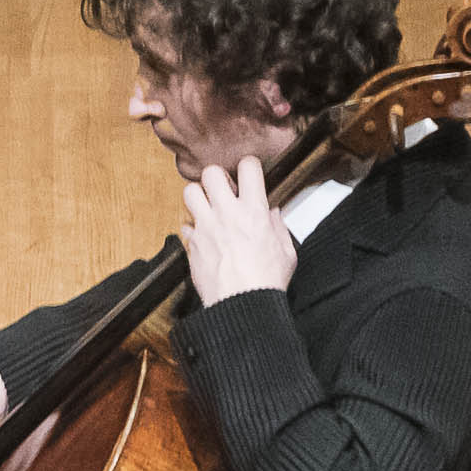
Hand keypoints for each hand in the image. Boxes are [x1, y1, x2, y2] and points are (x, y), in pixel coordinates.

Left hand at [181, 156, 296, 305]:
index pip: (248, 167)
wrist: (241, 305)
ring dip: (198, 197)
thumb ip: (278, 228)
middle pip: (210, 173)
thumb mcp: (286, 252)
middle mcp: (227, 214)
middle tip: (223, 190)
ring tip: (208, 207)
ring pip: (189, 192)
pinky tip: (203, 235)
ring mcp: (205, 227)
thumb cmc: (265, 281)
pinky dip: (191, 227)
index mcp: (254, 212)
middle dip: (217, 177)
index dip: (248, 165)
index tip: (248, 172)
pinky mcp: (192, 243)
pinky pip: (184, 225)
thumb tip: (272, 214)